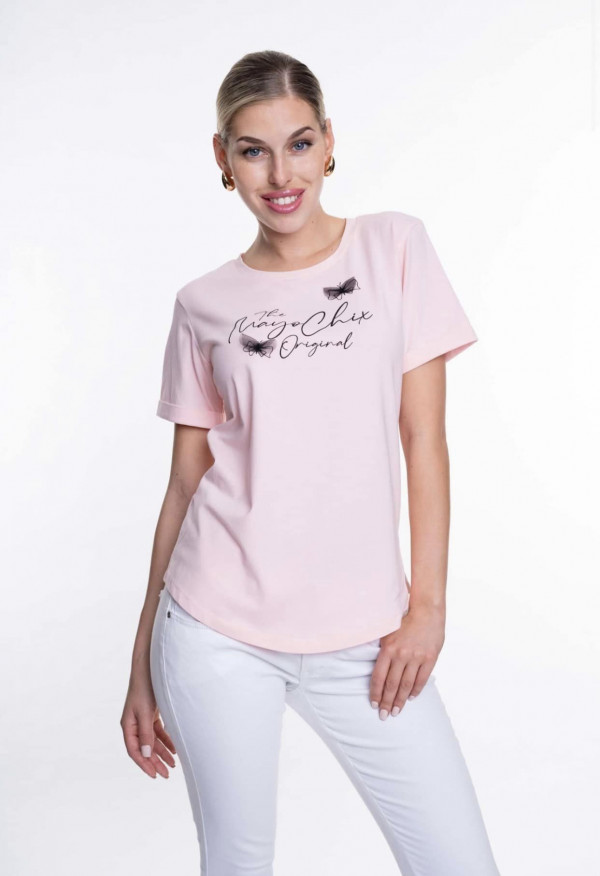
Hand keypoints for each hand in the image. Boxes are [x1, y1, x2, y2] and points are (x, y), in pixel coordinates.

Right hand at [120, 670, 176, 778]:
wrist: (149, 667)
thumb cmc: (144, 687)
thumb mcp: (145, 712)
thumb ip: (146, 733)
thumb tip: (146, 755)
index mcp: (128, 725)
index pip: (135, 750)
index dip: (144, 764)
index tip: (154, 775)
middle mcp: (134, 724)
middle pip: (144, 748)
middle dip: (155, 762)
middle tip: (166, 775)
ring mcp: (143, 718)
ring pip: (152, 741)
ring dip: (162, 752)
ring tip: (173, 765)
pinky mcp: (151, 713)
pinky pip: (158, 731)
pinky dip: (166, 740)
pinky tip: (174, 748)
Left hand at [369, 602, 444, 719]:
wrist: (427, 611)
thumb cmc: (405, 621)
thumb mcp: (388, 632)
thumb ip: (382, 650)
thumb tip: (374, 666)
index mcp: (388, 649)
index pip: (378, 677)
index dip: (375, 693)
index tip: (373, 704)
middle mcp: (401, 655)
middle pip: (392, 685)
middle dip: (386, 702)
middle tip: (383, 715)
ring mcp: (416, 658)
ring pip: (406, 685)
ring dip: (400, 701)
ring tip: (395, 712)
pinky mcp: (429, 658)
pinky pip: (421, 679)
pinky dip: (416, 690)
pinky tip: (411, 698)